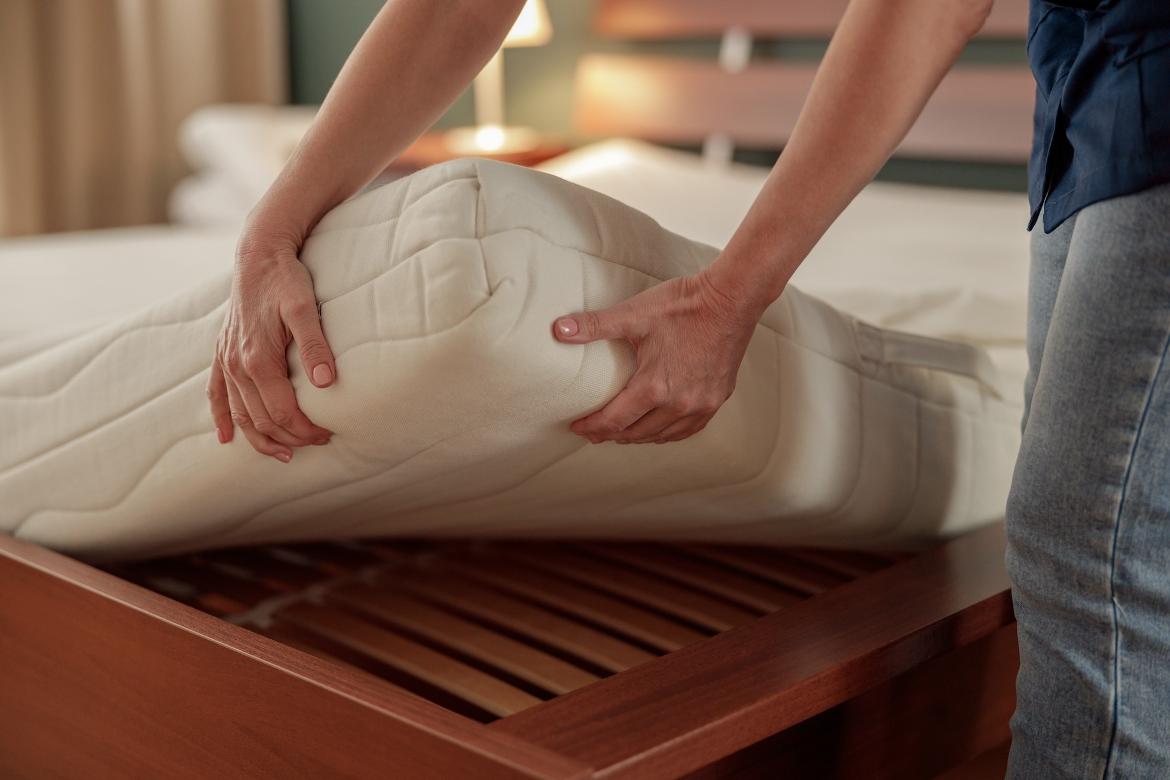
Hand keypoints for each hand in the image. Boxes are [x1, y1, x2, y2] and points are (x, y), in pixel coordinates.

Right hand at [208, 237, 335, 461]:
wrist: (258, 255)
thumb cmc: (285, 280)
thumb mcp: (306, 308)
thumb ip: (315, 345)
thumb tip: (325, 381)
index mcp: (258, 359)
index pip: (282, 411)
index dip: (304, 430)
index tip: (327, 436)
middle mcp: (237, 365)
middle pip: (261, 418)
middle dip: (289, 437)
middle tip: (317, 443)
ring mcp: (226, 360)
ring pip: (239, 413)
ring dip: (259, 437)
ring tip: (282, 454)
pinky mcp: (222, 353)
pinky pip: (216, 393)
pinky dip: (220, 417)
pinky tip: (225, 437)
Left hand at [551, 271, 758, 443]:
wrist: (731, 299)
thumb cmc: (684, 305)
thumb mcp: (634, 314)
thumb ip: (595, 325)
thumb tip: (558, 330)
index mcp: (655, 388)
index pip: (614, 421)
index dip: (592, 427)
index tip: (577, 428)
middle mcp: (679, 404)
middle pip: (636, 433)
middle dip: (611, 434)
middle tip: (594, 431)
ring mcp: (701, 405)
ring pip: (661, 435)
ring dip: (638, 436)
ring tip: (621, 431)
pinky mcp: (717, 399)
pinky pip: (688, 430)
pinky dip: (667, 433)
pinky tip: (658, 428)